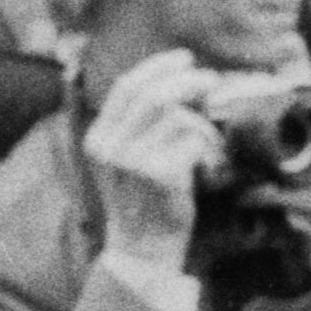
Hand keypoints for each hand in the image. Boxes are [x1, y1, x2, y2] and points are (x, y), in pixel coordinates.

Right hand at [81, 50, 222, 279]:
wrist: (141, 251)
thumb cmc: (142, 203)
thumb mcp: (126, 161)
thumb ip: (139, 126)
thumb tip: (177, 84)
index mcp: (99, 138)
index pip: (126, 86)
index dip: (158, 66)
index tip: (184, 58)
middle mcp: (111, 147)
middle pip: (154, 94)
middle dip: (187, 80)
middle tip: (211, 80)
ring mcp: (134, 160)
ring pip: (178, 116)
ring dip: (202, 123)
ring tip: (210, 139)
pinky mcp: (160, 175)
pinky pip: (193, 141)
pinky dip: (209, 147)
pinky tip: (209, 163)